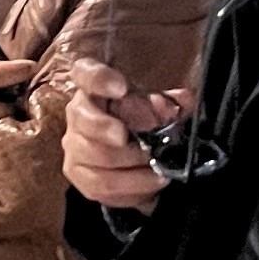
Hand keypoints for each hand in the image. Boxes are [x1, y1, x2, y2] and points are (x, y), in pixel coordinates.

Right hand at [63, 61, 195, 210]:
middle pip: (83, 118)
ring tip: (157, 168)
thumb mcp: (160, 107)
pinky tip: (151, 183)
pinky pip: (101, 185)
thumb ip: (172, 103)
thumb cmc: (143, 122)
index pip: (86, 72)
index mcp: (96, 86)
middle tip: (131, 137)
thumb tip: (184, 102)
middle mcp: (78, 113)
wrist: (133, 156)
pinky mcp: (79, 175)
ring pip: (95, 156)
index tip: (121, 87)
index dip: (99, 79)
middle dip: (108, 129)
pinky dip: (131, 187)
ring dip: (130, 164)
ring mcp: (75, 146)